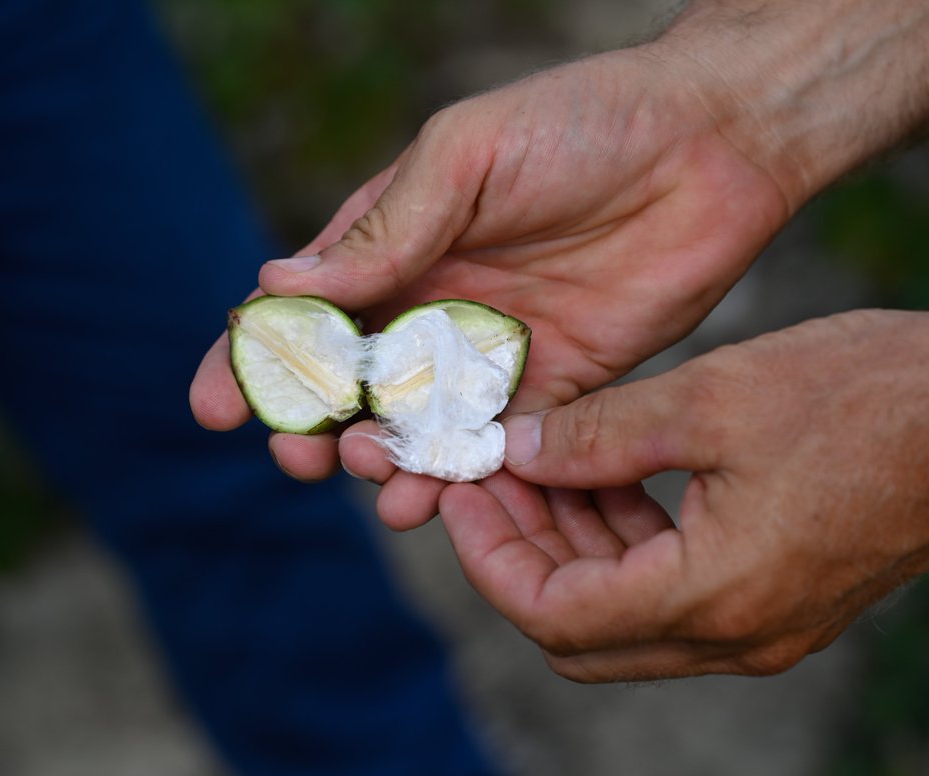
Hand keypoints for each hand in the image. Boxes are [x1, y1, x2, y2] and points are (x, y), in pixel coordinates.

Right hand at [192, 45, 790, 493]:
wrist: (712, 143)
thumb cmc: (581, 123)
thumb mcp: (466, 157)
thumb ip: (385, 232)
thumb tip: (279, 289)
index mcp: (397, 242)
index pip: (306, 312)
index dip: (253, 362)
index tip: (217, 409)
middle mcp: (435, 302)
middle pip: (350, 386)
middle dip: (313, 429)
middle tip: (299, 460)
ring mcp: (491, 349)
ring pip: (414, 424)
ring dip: (380, 457)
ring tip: (370, 472)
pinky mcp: (554, 384)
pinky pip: (492, 443)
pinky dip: (455, 475)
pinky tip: (427, 498)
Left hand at [437, 310, 928, 681]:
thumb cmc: (873, 394)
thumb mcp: (712, 397)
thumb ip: (597, 434)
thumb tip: (513, 448)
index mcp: (715, 595)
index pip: (553, 615)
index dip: (488, 556)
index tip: (460, 493)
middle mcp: (737, 635)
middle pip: (579, 630)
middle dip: (521, 553)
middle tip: (490, 477)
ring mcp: (764, 625)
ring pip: (624, 613)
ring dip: (571, 546)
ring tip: (544, 463)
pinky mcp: (783, 598)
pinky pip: (675, 592)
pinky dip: (627, 543)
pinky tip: (610, 474)